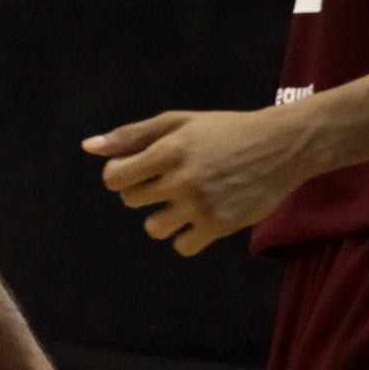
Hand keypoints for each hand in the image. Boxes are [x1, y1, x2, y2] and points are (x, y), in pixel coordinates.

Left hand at [87, 105, 322, 256]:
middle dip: (144, 191)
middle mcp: (181, 179)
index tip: (139, 170)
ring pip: (153, 227)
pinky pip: (182, 246)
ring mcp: (200, 205)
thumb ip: (131, 135)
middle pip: (131, 201)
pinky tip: (199, 218)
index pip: (114, 178)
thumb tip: (87, 147)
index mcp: (167, 150)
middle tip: (171, 180)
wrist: (281, 146)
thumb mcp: (178, 123)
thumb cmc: (224, 131)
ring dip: (162, 217)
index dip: (121, 175)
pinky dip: (186, 237)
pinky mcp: (219, 225)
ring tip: (184, 201)